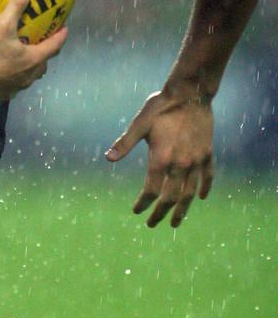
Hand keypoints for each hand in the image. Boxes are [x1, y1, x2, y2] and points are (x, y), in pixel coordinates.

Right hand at [0, 0, 67, 102]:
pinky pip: (11, 87)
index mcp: (32, 59)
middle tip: (40, 43)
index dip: (60, 37)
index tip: (63, 29)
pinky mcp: (0, 96)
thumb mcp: (3, 25)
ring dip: (28, 69)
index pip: (53, 46)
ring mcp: (14, 89)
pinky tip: (1, 73)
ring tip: (21, 58)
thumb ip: (16, 6)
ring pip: (27, 78)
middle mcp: (27, 77)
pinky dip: (11, 79)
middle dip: (44, 55)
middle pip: (42, 65)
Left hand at [105, 87, 213, 227]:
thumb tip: (108, 158)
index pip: (151, 190)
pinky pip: (208, 177)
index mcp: (161, 158)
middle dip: (161, 213)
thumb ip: (125, 143)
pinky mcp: (207, 153)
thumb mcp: (140, 123)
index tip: (136, 211)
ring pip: (190, 193)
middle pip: (171, 197)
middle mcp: (180, 164)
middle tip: (153, 224)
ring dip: (182, 209)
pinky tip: (200, 198)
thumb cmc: (161, 106)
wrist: (191, 93)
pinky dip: (204, 189)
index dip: (143, 203)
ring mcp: (196, 160)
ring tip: (176, 222)